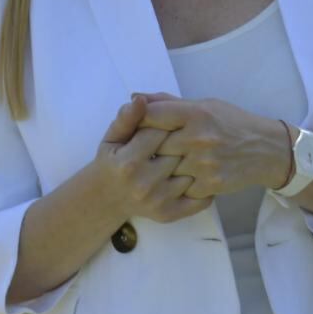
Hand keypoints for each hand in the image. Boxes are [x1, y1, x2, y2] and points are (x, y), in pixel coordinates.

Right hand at [93, 96, 210, 223]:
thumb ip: (128, 119)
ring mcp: (159, 201)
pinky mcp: (169, 214)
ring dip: (194, 162)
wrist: (107, 199)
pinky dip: (205, 187)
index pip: (160, 133)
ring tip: (193, 154)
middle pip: (178, 152)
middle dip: (182, 142)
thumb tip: (140, 100)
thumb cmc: (111, 162)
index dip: (167, 124)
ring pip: (191, 172)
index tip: (169, 123)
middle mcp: (145, 184)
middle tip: (184, 138)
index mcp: (129, 162)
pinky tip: (202, 174)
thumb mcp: (113, 137)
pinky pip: (199, 199)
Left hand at [136, 93, 290, 198]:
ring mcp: (204, 164)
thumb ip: (169, 103)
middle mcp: (198, 138)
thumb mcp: (205, 105)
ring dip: (160, 168)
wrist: (267, 150)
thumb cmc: (233, 123)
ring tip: (159, 165)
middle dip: (146, 147)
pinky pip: (180, 188)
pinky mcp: (210, 185)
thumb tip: (135, 97)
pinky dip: (177, 184)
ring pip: (164, 169)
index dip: (138, 121)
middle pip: (153, 144)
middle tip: (143, 150)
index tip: (135, 127)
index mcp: (196, 113)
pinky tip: (179, 179)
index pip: (152, 115)